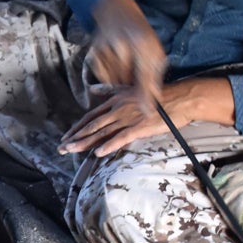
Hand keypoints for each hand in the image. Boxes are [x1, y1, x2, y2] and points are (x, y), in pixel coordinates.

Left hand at [59, 77, 236, 156]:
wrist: (181, 98)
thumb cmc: (158, 95)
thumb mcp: (130, 89)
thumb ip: (110, 90)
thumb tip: (92, 89)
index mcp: (116, 101)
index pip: (91, 116)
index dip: (77, 127)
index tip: (66, 136)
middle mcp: (118, 109)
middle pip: (92, 125)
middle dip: (75, 137)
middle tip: (61, 147)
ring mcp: (129, 117)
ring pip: (102, 132)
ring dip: (85, 142)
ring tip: (71, 150)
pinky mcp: (140, 126)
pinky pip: (122, 137)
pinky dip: (109, 145)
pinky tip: (98, 153)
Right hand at [86, 0, 166, 111]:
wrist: (116, 11)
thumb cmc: (139, 33)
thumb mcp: (154, 49)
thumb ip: (154, 75)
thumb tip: (154, 99)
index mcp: (143, 44)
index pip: (145, 75)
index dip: (146, 95)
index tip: (147, 111)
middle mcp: (123, 45)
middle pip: (127, 81)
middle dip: (132, 84)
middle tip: (136, 73)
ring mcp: (106, 48)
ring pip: (114, 80)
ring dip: (120, 79)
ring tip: (126, 63)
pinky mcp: (94, 51)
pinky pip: (103, 76)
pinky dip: (109, 74)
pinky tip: (114, 61)